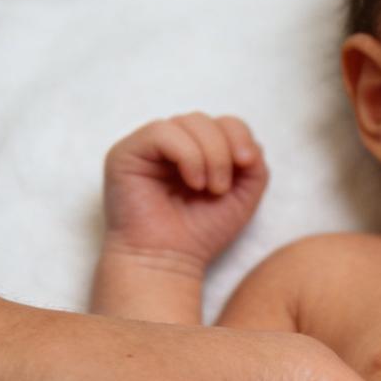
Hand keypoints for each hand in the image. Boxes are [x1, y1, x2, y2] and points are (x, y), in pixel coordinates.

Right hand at [102, 112, 269, 264]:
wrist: (168, 261)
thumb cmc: (200, 233)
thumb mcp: (242, 198)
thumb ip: (254, 167)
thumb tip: (250, 143)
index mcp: (196, 151)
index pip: (223, 123)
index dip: (240, 136)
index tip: (248, 164)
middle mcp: (171, 145)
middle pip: (207, 120)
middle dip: (225, 150)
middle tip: (222, 187)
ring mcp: (147, 147)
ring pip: (188, 122)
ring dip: (210, 155)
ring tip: (209, 188)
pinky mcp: (126, 152)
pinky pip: (162, 132)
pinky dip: (188, 156)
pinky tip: (193, 182)